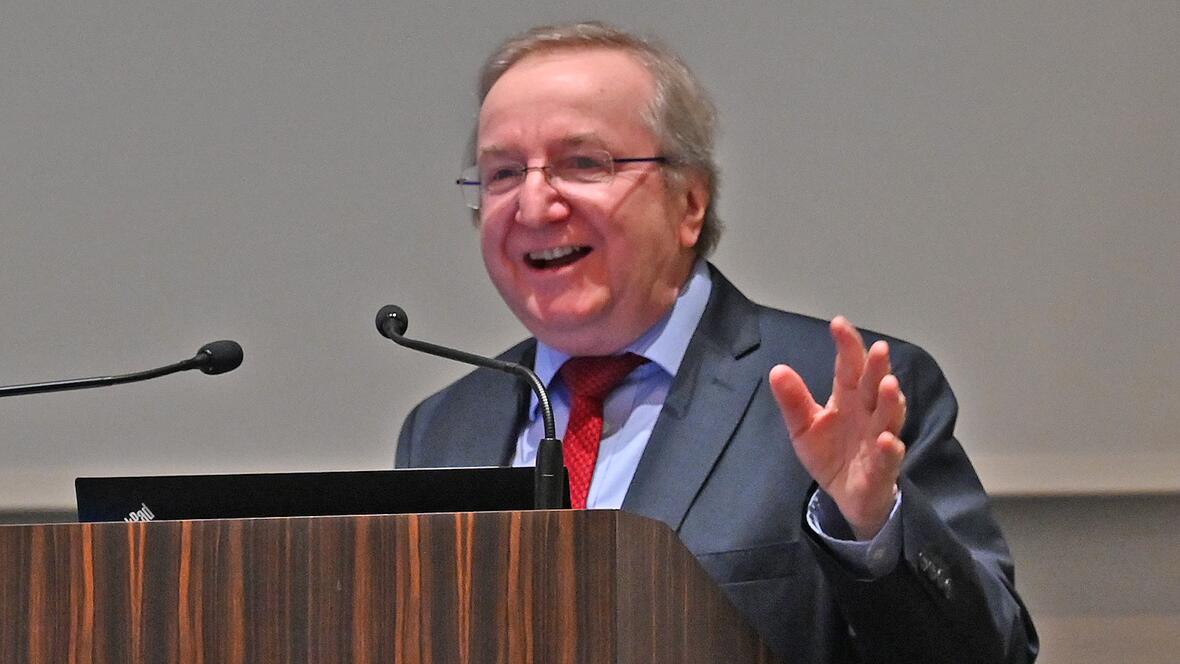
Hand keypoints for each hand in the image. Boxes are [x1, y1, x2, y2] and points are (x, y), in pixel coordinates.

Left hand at [769, 316, 906, 539]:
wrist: (846, 497)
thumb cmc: (831, 454)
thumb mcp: (803, 428)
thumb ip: (794, 401)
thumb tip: (777, 370)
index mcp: (849, 400)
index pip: (849, 368)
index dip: (847, 347)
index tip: (839, 324)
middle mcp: (868, 414)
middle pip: (874, 388)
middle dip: (877, 368)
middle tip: (880, 348)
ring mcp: (879, 440)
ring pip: (889, 417)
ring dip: (892, 402)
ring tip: (890, 384)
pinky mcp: (883, 468)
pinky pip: (888, 457)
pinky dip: (890, 448)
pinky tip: (886, 439)